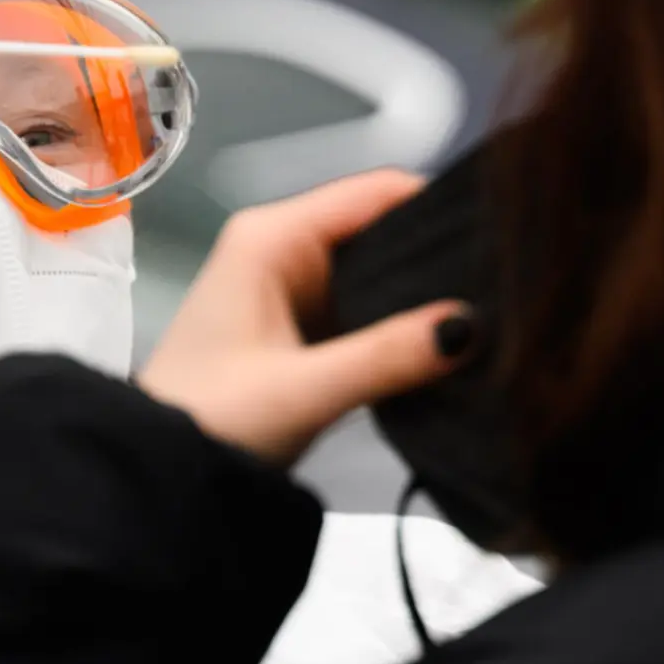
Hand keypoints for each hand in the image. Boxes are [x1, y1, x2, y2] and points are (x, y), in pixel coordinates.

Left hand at [137, 170, 470, 465]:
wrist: (159, 471)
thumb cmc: (209, 420)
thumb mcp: (305, 389)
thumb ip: (389, 355)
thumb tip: (471, 325)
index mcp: (271, 238)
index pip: (375, 192)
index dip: (437, 205)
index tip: (501, 237)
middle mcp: (280, 248)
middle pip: (380, 228)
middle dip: (436, 257)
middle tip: (505, 292)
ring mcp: (288, 287)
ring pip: (375, 272)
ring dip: (419, 296)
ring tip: (490, 319)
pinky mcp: (296, 327)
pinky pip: (362, 308)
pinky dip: (396, 324)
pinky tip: (442, 346)